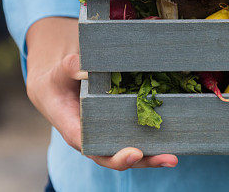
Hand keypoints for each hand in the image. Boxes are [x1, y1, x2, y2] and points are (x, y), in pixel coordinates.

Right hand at [25, 16, 177, 169]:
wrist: (55, 86)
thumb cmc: (54, 81)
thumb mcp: (57, 73)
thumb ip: (70, 68)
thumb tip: (86, 68)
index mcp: (75, 130)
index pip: (94, 149)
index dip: (115, 155)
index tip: (135, 153)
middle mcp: (92, 137)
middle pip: (116, 156)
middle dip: (142, 160)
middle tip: (167, 158)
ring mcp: (106, 134)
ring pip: (129, 150)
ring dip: (152, 155)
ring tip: (173, 158)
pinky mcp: (117, 126)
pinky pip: (134, 136)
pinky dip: (152, 139)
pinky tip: (174, 137)